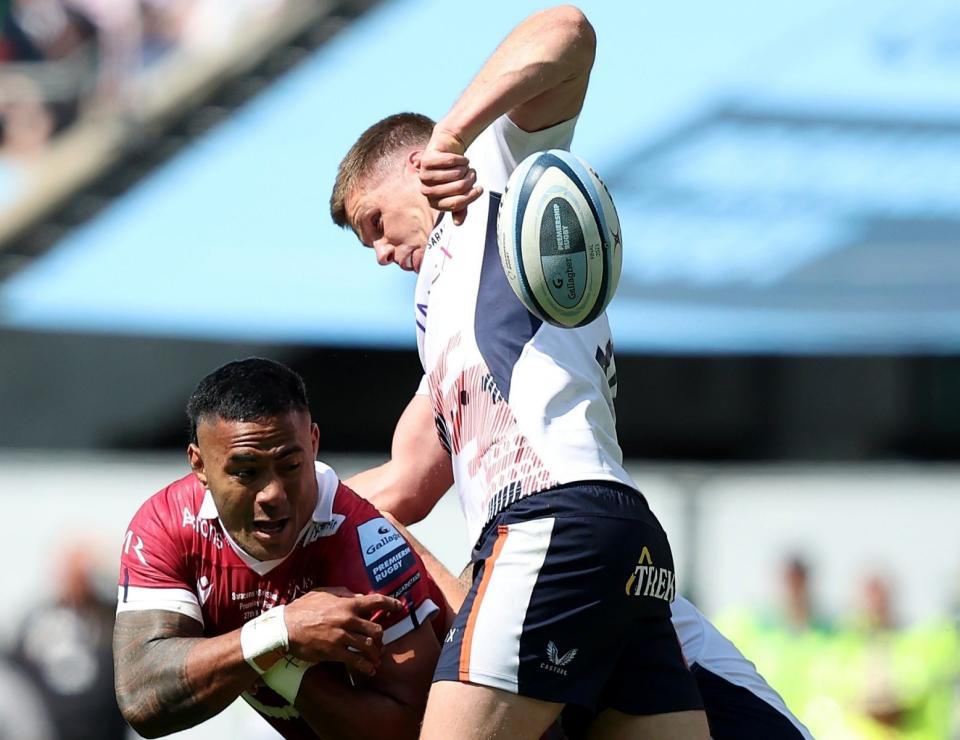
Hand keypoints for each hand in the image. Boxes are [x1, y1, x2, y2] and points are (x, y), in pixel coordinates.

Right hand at [283, 590, 402, 675]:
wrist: (284, 628)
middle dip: (380, 636)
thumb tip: (359, 595)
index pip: (376, 601)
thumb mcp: (322, 593)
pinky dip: (366, 667)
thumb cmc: (302, 608)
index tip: (400, 606)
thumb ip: (342, 593)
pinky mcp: (335, 652)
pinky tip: (370, 670)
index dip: (391, 603)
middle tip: (380, 641)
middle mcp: (348, 619)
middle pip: (376, 628)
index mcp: (347, 603)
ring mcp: (342, 637)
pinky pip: (357, 661)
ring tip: (377, 658)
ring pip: (369, 645)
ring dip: (376, 653)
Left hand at [419, 126, 482, 224]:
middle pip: (458, 188)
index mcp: (434, 202)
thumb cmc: (453, 172)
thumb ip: (459, 207)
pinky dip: (461, 158)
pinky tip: (460, 159)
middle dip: (470, 180)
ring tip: (464, 167)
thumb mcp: (459, 192)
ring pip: (455, 174)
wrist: (448, 150)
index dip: (471, 196)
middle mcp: (426, 190)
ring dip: (465, 168)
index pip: (455, 204)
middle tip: (471, 175)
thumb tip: (458, 222)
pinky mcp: (426, 160)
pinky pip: (451, 161)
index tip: (479, 189)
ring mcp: (424, 175)